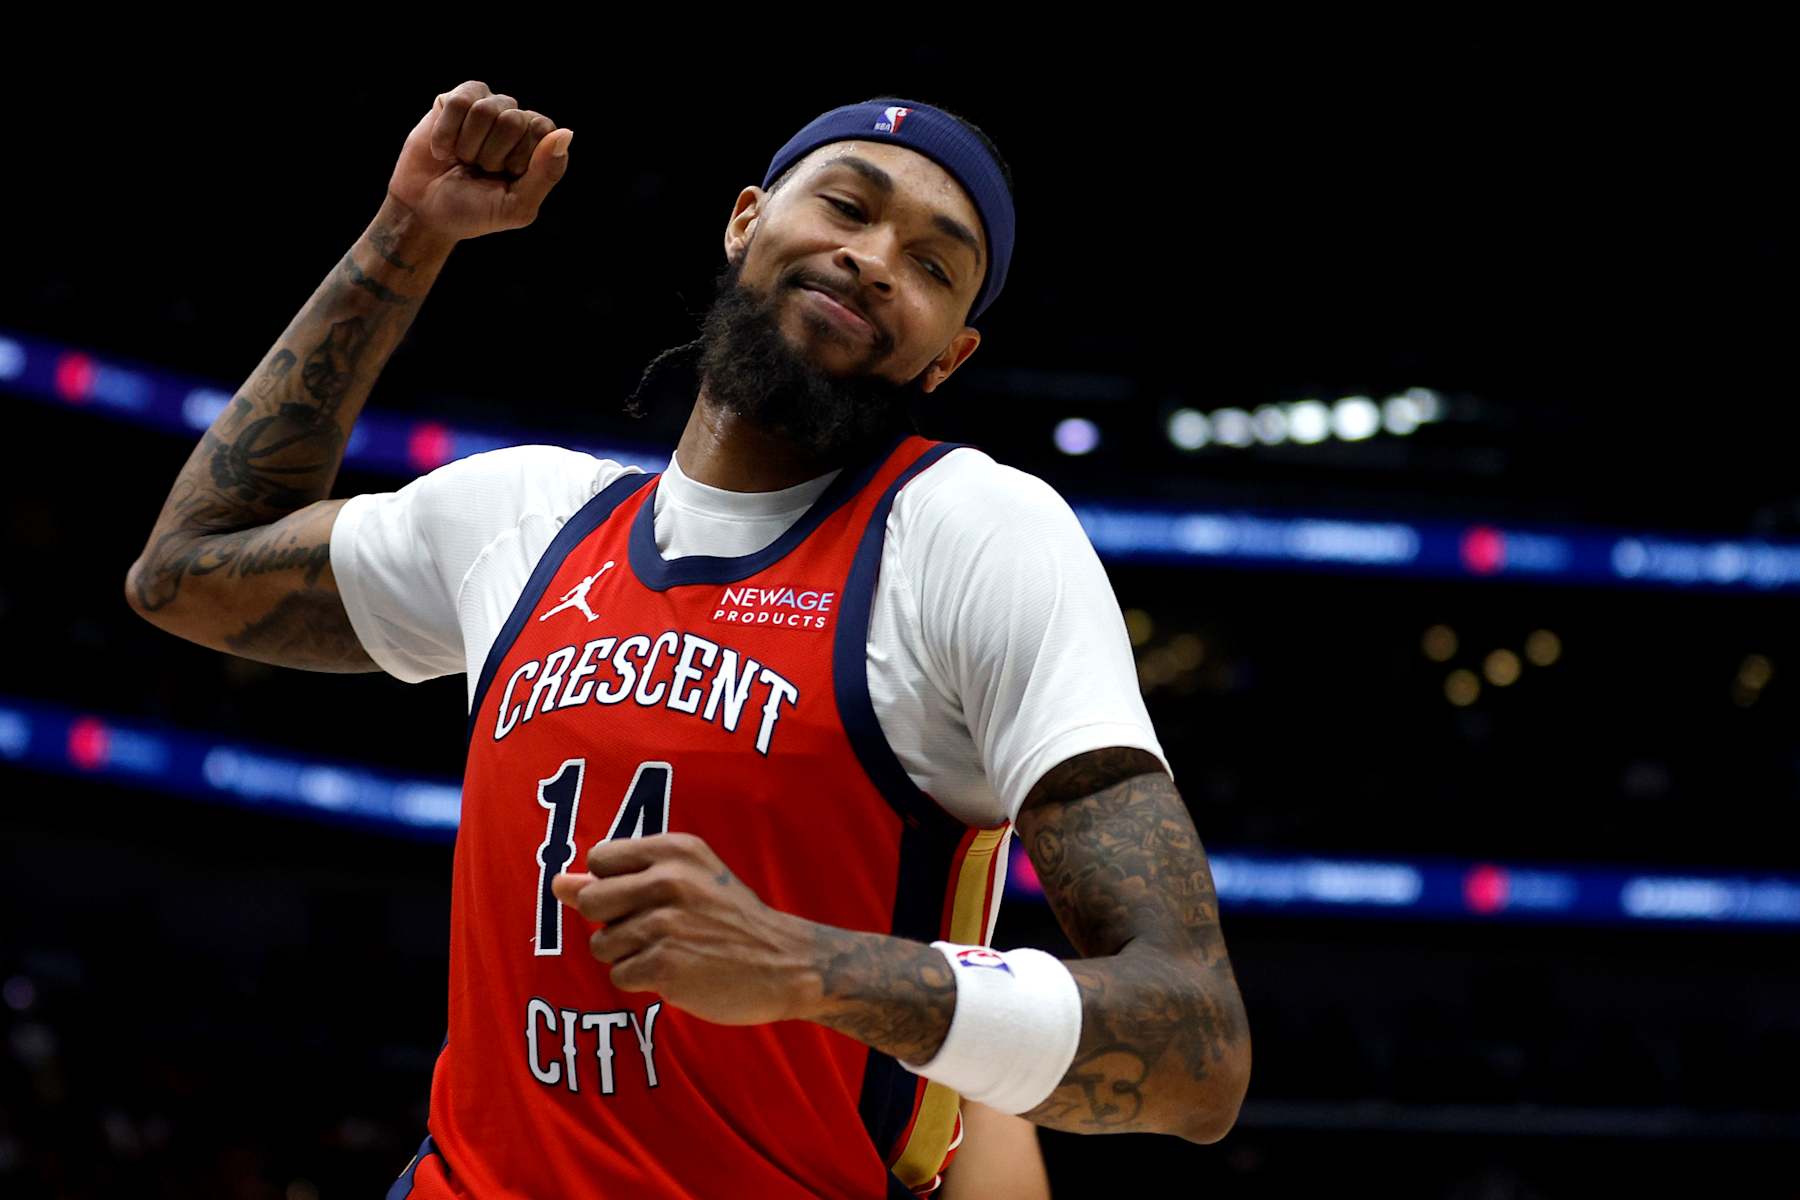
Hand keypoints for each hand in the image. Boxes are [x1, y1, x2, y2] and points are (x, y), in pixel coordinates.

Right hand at [387, 80, 572, 241]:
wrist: (425, 212)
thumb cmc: (475, 211)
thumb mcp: (517, 206)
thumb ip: (546, 174)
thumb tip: (566, 133)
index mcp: (537, 145)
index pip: (542, 129)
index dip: (519, 157)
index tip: (505, 177)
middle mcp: (515, 120)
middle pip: (513, 119)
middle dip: (491, 155)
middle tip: (480, 170)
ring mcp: (486, 107)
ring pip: (485, 110)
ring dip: (468, 145)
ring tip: (462, 160)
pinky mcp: (454, 100)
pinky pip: (459, 102)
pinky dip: (446, 133)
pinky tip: (442, 150)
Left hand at [551, 833, 817, 1026]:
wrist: (785, 963)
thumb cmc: (729, 919)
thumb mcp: (687, 880)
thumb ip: (620, 878)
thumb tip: (557, 882)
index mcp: (675, 849)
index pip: (600, 858)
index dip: (613, 884)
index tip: (645, 898)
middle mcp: (669, 880)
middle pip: (592, 901)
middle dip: (612, 922)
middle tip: (654, 930)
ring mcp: (666, 924)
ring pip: (602, 944)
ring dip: (628, 956)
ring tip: (670, 951)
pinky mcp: (664, 965)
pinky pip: (619, 975)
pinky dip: (642, 980)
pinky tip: (676, 972)